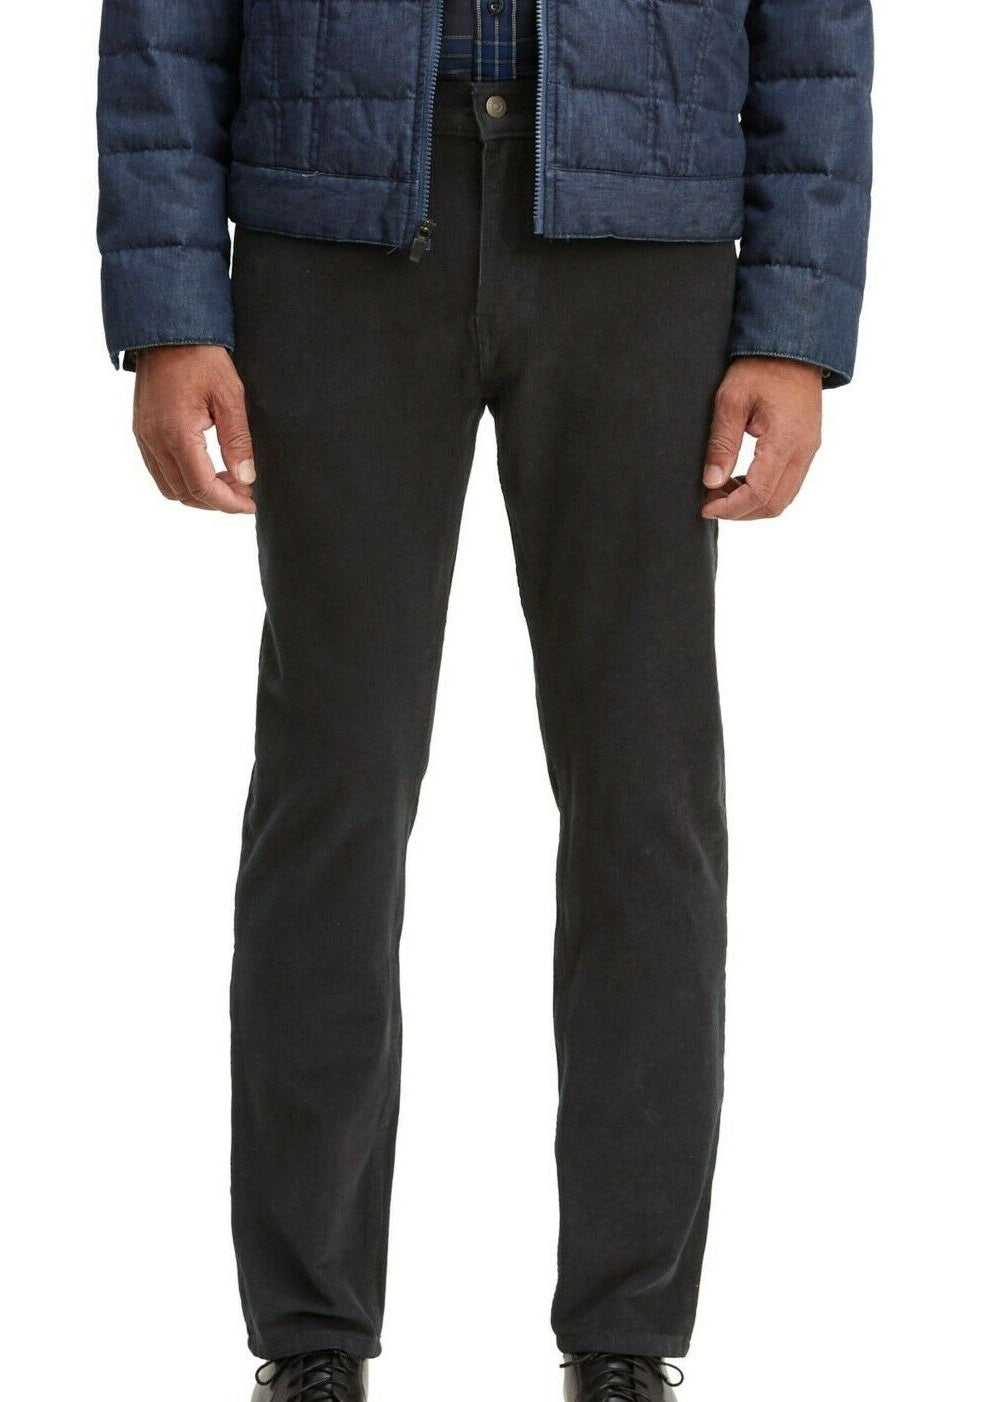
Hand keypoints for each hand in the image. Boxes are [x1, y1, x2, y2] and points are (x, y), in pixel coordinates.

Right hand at [132, 346, 255, 513]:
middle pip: (184, 494)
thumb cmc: (201, 357)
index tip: (250, 504)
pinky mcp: (141, 431)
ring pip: (169, 487)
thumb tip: (246, 479)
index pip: (202, 487)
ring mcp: (143, 437)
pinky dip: (183, 479)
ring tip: (228, 481)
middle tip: (244, 492)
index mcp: (177, 433)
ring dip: (199, 492)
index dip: (228, 503)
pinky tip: (207, 468)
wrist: (168, 331)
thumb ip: (238, 441)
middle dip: (216, 501)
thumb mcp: (230, 396)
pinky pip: (159, 471)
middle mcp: (154, 440)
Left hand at [701, 358, 822, 519]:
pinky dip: (764, 491)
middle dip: (741, 512)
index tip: (706, 507)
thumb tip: (711, 482)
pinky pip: (789, 483)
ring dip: (752, 503)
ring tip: (721, 491)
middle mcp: (804, 450)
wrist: (794, 345)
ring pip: (784, 497)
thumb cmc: (760, 367)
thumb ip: (722, 444)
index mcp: (785, 440)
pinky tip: (740, 479)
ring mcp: (809, 450)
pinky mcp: (808, 446)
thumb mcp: (731, 400)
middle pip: (774, 504)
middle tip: (711, 502)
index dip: (731, 508)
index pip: (759, 494)